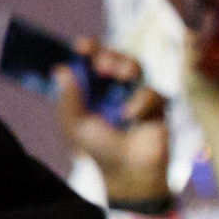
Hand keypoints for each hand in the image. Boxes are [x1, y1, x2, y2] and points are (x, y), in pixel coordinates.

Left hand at [64, 44, 179, 203]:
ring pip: (136, 68)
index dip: (88, 50)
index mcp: (94, 90)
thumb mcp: (74, 126)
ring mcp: (137, 95)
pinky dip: (140, 100)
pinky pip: (152, 93)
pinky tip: (128, 114)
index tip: (82, 44)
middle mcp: (115, 89)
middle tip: (101, 61)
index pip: (91, 62)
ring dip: (125, 65)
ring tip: (117, 72)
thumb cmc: (98, 150)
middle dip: (108, 54)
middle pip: (115, 58)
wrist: (126, 173)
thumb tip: (60, 70)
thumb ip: (68, 99)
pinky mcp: (157, 106)